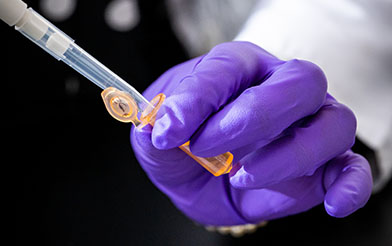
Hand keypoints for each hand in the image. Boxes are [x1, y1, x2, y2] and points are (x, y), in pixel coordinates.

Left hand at [130, 42, 372, 225]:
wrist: (201, 181)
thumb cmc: (183, 150)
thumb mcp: (159, 139)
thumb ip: (158, 127)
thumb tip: (160, 126)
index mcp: (238, 69)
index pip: (230, 66)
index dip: (199, 97)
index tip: (169, 130)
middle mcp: (281, 89)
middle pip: (302, 82)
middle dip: (255, 116)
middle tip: (207, 147)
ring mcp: (307, 126)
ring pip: (333, 124)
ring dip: (290, 155)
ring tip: (240, 176)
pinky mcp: (321, 167)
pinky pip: (353, 169)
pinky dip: (351, 186)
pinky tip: (334, 204)